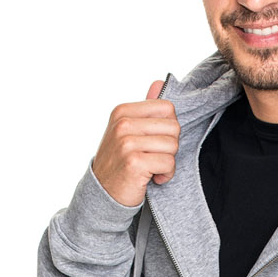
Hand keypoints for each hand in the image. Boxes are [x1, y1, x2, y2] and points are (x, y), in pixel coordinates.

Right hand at [92, 80, 180, 206]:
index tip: (154, 141)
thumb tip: (158, 83)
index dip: (168, 128)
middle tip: (153, 157)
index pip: (167, 108)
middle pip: (174, 127)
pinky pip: (168, 163)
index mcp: (122, 111)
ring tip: (151, 168)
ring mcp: (126, 142)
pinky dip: (165, 175)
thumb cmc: (120, 161)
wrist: (103, 193)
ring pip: (173, 145)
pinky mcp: (134, 162)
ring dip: (167, 162)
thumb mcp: (128, 131)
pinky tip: (152, 178)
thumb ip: (146, 109)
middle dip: (170, 146)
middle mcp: (123, 124)